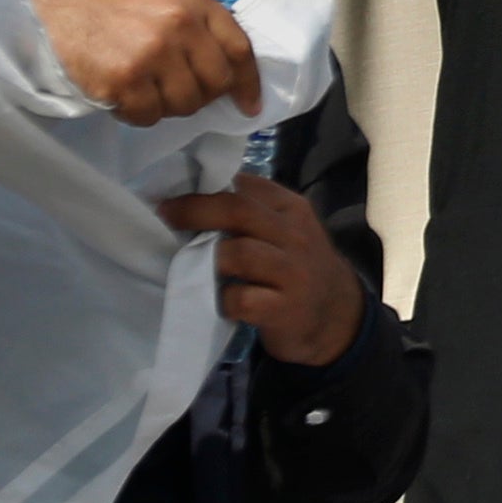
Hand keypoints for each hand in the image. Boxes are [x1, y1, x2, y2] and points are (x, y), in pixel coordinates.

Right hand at [26, 0, 257, 126]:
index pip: (238, 47)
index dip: (248, 82)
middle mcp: (179, 23)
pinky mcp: (124, 79)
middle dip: (200, 95)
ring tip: (140, 88)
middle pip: (215, 82)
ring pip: (183, 104)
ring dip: (164, 105)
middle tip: (174, 92)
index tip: (248, 105)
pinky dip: (136, 113)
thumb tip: (216, 63)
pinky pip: (148, 115)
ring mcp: (153, 52)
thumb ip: (191, 17)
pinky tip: (119, 95)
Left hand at [159, 172, 362, 367]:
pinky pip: (240, 299)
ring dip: (207, 260)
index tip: (174, 191)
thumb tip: (199, 193)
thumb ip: (256, 211)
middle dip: (195, 210)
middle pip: (238, 211)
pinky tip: (222, 302)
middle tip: (165, 215)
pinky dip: (223, 300)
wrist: (336, 316)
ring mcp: (291, 272)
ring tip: (192, 267)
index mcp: (292, 209)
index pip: (247, 186)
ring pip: (237, 253)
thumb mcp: (288, 231)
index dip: (207, 186)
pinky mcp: (283, 308)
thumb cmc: (297, 267)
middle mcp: (295, 235)